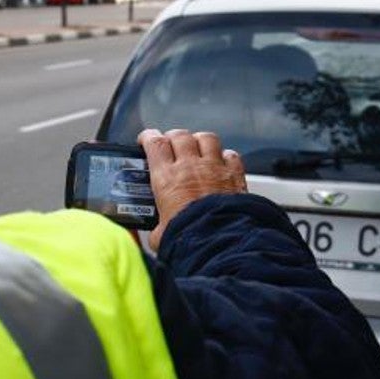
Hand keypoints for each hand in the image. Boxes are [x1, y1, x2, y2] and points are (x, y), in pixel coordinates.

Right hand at [138, 128, 246, 250]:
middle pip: (179, 135)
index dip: (148, 137)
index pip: (154, 143)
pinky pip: (231, 155)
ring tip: (197, 147)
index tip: (146, 139)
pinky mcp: (234, 174)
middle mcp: (190, 166)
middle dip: (173, 137)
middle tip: (170, 145)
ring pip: (206, 138)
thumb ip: (157, 229)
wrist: (219, 242)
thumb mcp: (161, 235)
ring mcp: (213, 167)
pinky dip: (226, 156)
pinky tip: (222, 163)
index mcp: (166, 178)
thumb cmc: (190, 237)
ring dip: (199, 140)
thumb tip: (156, 234)